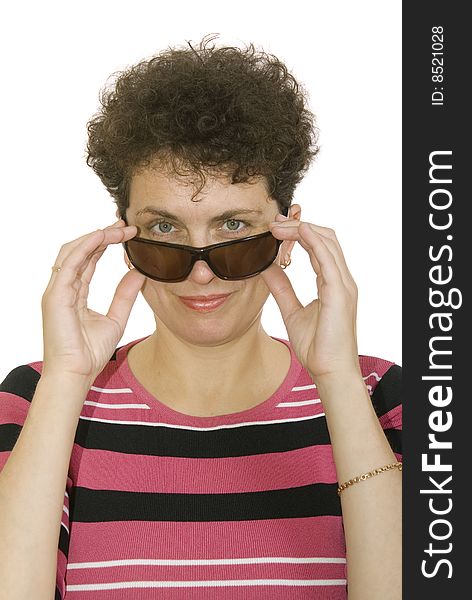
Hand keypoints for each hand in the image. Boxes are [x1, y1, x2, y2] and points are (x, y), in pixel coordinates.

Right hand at [41, 219, 145, 382]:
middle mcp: (63, 287)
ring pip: (73, 251)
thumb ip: (126, 295)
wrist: (76, 374)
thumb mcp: (117, 319)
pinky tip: (103, 236)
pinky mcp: (55, 295)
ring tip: (119, 228)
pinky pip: (70, 263)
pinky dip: (86, 246)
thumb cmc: (90, 353)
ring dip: (96, 236)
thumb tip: (140, 273)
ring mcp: (57, 290)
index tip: (127, 233)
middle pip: (81, 250)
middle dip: (103, 234)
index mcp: (74, 292)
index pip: (89, 259)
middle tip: (125, 224)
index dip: (106, 243)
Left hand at [261, 214, 361, 384]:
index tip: (275, 228)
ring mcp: (343, 285)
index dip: (298, 233)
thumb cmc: (317, 347)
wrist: (330, 371)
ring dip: (301, 229)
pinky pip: (327, 258)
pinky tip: (298, 231)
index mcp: (332, 283)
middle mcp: (341, 280)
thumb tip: (267, 267)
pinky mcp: (340, 293)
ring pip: (327, 242)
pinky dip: (313, 241)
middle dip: (299, 225)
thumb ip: (281, 287)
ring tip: (277, 225)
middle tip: (273, 222)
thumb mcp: (291, 310)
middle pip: (324, 238)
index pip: (318, 247)